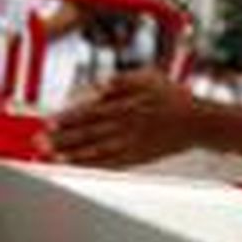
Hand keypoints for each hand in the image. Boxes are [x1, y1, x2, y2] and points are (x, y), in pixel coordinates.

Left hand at [44, 68, 199, 166]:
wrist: (199, 122)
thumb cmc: (173, 96)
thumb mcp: (149, 76)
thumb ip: (121, 79)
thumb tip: (96, 86)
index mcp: (128, 102)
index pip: (90, 110)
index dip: (67, 117)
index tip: (48, 123)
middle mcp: (128, 123)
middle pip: (89, 132)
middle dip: (62, 139)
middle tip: (41, 143)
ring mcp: (133, 142)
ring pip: (97, 149)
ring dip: (73, 154)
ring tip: (54, 157)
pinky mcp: (139, 156)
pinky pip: (111, 162)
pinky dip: (92, 165)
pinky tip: (78, 165)